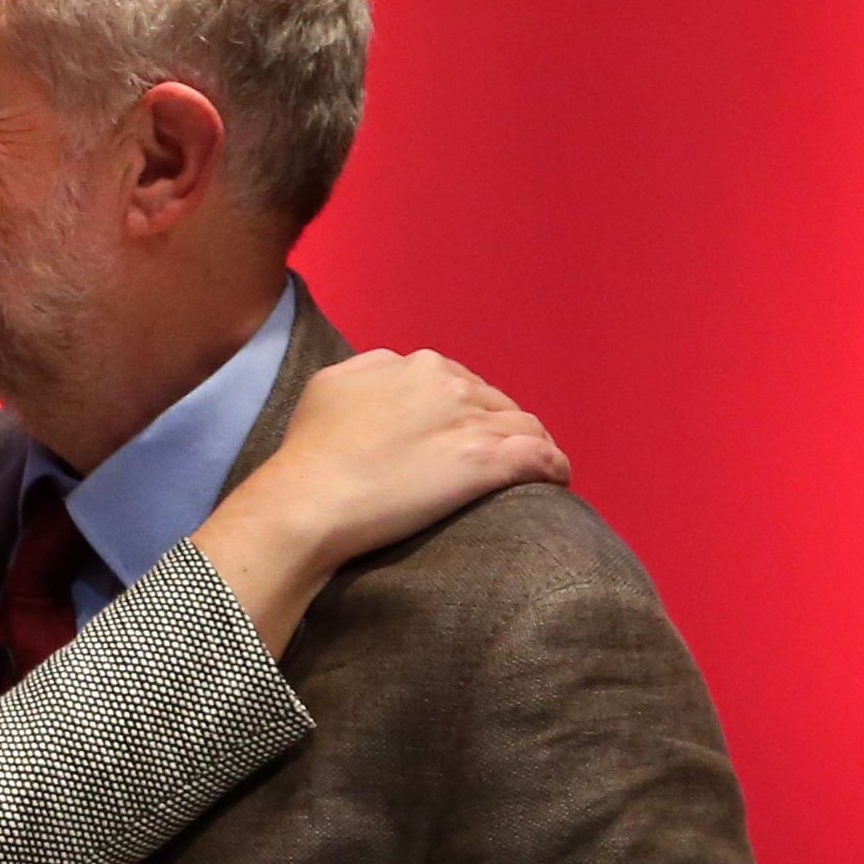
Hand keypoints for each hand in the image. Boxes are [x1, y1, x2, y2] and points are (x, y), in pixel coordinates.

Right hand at [244, 349, 570, 569]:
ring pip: (524, 425)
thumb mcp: (326, 389)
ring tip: (534, 472)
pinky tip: (555, 481)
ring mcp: (469, 419)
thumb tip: (383, 383)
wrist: (309, 499)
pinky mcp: (486, 460)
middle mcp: (444, 381)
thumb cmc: (308, 455)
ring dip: (531, 446)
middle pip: (491, 400)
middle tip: (491, 458)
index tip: (455, 435)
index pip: (454, 381)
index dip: (460, 409)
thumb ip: (363, 378)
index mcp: (407, 364)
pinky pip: (540, 456)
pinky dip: (552, 467)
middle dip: (495, 425)